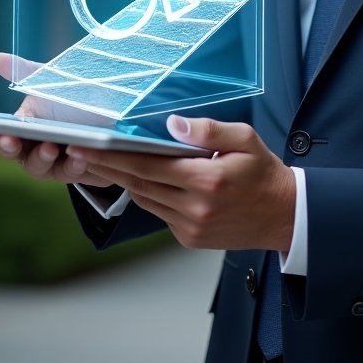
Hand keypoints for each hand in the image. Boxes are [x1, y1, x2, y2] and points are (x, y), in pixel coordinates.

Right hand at [0, 52, 115, 188]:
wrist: (109, 119)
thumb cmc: (71, 99)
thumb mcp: (50, 82)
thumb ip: (25, 72)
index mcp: (22, 124)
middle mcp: (30, 146)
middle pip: (14, 151)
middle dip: (9, 147)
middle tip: (9, 140)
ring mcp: (51, 161)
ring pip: (39, 165)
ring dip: (42, 156)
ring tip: (50, 146)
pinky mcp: (74, 170)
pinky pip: (71, 170)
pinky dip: (74, 162)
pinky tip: (80, 153)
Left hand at [66, 116, 295, 251]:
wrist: (284, 216)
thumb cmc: (264, 173)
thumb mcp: (245, 139)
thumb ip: (208, 130)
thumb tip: (174, 124)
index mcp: (206, 180)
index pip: (147, 165)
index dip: (113, 156)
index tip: (87, 146)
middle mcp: (194, 207)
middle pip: (138, 183)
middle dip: (106, 166)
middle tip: (78, 151)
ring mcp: (190, 226)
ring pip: (144, 199)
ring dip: (122, 181)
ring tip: (99, 162)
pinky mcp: (189, 238)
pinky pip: (158, 212)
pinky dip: (145, 194)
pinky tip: (136, 180)